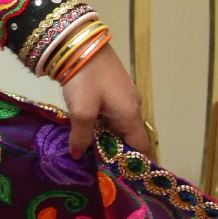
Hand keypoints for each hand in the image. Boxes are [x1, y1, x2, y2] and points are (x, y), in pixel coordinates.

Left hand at [60, 44, 149, 160]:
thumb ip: (81, 136)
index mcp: (131, 115)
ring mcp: (125, 96)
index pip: (140, 148)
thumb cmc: (86, 79)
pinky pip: (113, 113)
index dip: (131, 164)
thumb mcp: (81, 111)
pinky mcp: (114, 88)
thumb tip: (78, 155)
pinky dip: (103, 123)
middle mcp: (133, 107)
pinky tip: (86, 128)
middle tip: (97, 166)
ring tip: (88, 150)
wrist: (80, 43)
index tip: (117, 175)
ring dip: (107, 137)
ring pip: (119, 125)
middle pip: (129, 137)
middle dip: (115, 152)